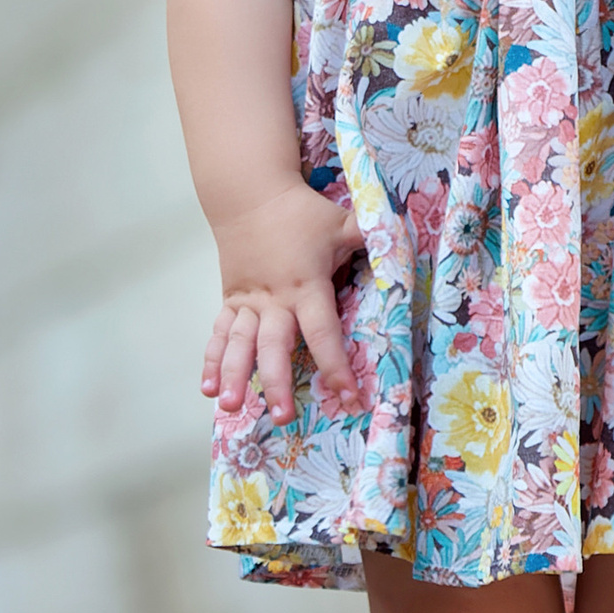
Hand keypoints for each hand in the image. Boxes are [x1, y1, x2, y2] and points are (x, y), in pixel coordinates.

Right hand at [201, 185, 367, 423]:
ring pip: (240, 343)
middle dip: (276, 382)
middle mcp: (274, 299)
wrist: (249, 194)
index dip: (335, 365)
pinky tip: (208, 387)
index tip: (348, 397)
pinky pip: (219, 333)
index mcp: (305, 285)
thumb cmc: (301, 213)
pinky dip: (211, 360)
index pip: (322, 332)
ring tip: (231, 405)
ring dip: (235, 375)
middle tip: (283, 417)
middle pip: (274, 346)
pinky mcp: (231, 300)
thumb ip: (371, 234)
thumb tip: (406, 234)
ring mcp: (248, 302)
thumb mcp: (340, 222)